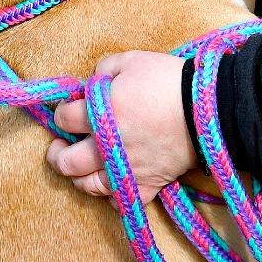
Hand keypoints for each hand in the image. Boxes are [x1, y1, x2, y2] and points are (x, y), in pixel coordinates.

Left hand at [46, 51, 194, 205]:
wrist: (205, 107)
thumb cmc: (167, 80)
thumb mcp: (133, 59)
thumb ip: (105, 69)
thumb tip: (93, 84)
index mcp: (99, 114)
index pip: (64, 118)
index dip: (63, 111)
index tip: (70, 108)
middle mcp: (106, 147)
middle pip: (66, 162)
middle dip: (56, 153)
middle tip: (59, 145)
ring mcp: (125, 170)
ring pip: (88, 186)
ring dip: (79, 177)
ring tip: (81, 166)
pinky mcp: (147, 184)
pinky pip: (120, 201)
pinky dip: (113, 194)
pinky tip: (113, 182)